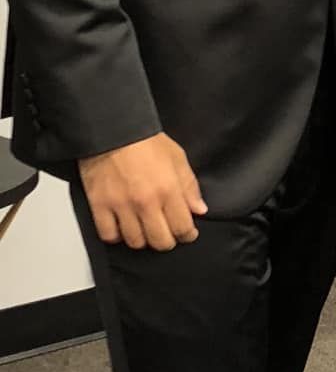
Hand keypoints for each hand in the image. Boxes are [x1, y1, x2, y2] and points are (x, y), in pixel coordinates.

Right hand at [79, 134, 207, 250]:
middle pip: (160, 242)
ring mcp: (121, 206)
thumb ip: (190, 186)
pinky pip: (109, 235)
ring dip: (142, 239)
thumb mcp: (177, 157)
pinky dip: (116, 236)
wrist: (111, 129)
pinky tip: (121, 227)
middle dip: (167, 240)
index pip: (182, 228)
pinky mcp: (99, 205)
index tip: (187, 233)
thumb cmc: (144, 140)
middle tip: (166, 232)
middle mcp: (146, 202)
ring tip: (144, 229)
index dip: (187, 235)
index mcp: (168, 190)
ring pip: (135, 242)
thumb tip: (199, 210)